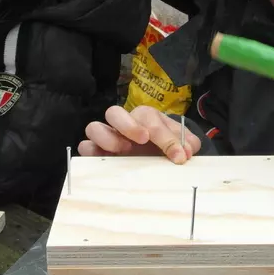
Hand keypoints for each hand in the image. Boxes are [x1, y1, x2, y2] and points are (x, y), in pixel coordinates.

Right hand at [78, 105, 200, 163]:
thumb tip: (188, 150)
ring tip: (123, 150)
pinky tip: (106, 161)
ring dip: (107, 138)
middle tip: (143, 140)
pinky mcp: (96, 153)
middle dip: (128, 125)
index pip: (150, 119)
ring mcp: (107, 138)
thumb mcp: (181, 145)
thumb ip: (188, 144)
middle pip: (114, 112)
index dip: (166, 137)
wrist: (157, 158)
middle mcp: (122, 124)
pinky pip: (85, 147)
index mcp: (144, 118)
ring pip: (94, 127)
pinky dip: (91, 152)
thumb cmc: (165, 148)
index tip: (179, 155)